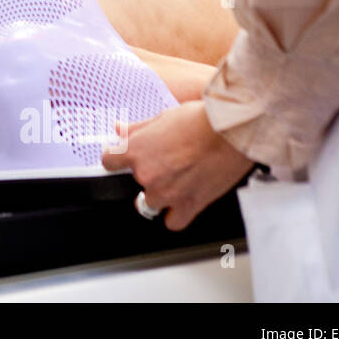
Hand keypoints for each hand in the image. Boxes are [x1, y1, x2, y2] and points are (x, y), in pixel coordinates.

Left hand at [100, 100, 253, 230]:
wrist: (229, 133)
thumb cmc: (199, 121)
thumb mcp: (161, 117)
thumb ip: (137, 128)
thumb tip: (120, 130)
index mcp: (135, 151)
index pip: (108, 162)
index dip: (117, 159)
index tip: (124, 159)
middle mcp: (146, 174)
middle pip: (134, 183)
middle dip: (147, 174)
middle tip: (166, 163)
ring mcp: (166, 193)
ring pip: (151, 203)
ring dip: (161, 194)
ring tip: (179, 179)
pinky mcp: (188, 205)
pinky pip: (173, 222)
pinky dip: (176, 214)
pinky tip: (183, 201)